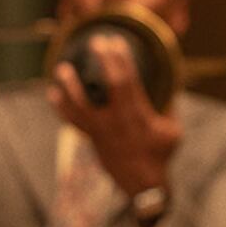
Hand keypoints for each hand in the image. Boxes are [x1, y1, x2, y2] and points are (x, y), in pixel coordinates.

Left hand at [48, 32, 181, 197]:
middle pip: (107, 86)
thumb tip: (168, 85)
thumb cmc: (161, 155)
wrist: (143, 185)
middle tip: (96, 41)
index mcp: (139, 116)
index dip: (121, 60)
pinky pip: (73, 122)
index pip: (128, 81)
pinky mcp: (92, 139)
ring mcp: (101, 131)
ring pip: (80, 106)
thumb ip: (167, 107)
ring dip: (69, 87)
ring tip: (61, 68)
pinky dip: (61, 108)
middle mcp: (117, 122)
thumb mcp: (172, 130)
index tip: (117, 41)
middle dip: (103, 62)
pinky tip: (52, 94)